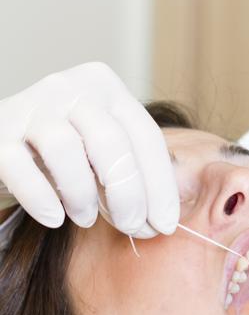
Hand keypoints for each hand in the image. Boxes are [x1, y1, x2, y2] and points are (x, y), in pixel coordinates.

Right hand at [0, 62, 178, 237]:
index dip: (160, 184)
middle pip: (111, 141)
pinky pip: (19, 166)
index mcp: (106, 86)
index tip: (166, 224)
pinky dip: (41, 198)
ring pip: (66, 149)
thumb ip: (132, 172)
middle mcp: (70, 87)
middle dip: (128, 193)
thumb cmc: (63, 149)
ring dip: (83, 194)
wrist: (2, 137)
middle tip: (132, 227)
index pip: (145, 135)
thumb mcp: (101, 149)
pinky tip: (54, 219)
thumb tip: (161, 220)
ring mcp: (31, 106)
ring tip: (86, 218)